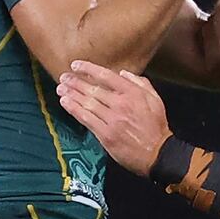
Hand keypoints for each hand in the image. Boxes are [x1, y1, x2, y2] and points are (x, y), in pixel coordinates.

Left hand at [57, 61, 169, 175]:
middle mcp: (121, 104)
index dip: (89, 69)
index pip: (106, 76)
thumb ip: (140, 83)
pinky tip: (65, 103)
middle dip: (75, 82)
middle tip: (63, 77)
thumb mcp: (155, 99)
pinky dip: (74, 109)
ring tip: (61, 88)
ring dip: (71, 94)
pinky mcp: (106, 135)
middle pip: (93, 89)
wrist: (158, 153)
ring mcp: (112, 120)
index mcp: (133, 93)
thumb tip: (123, 73)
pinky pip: (86, 119)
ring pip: (87, 103)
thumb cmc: (156, 126)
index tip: (76, 65)